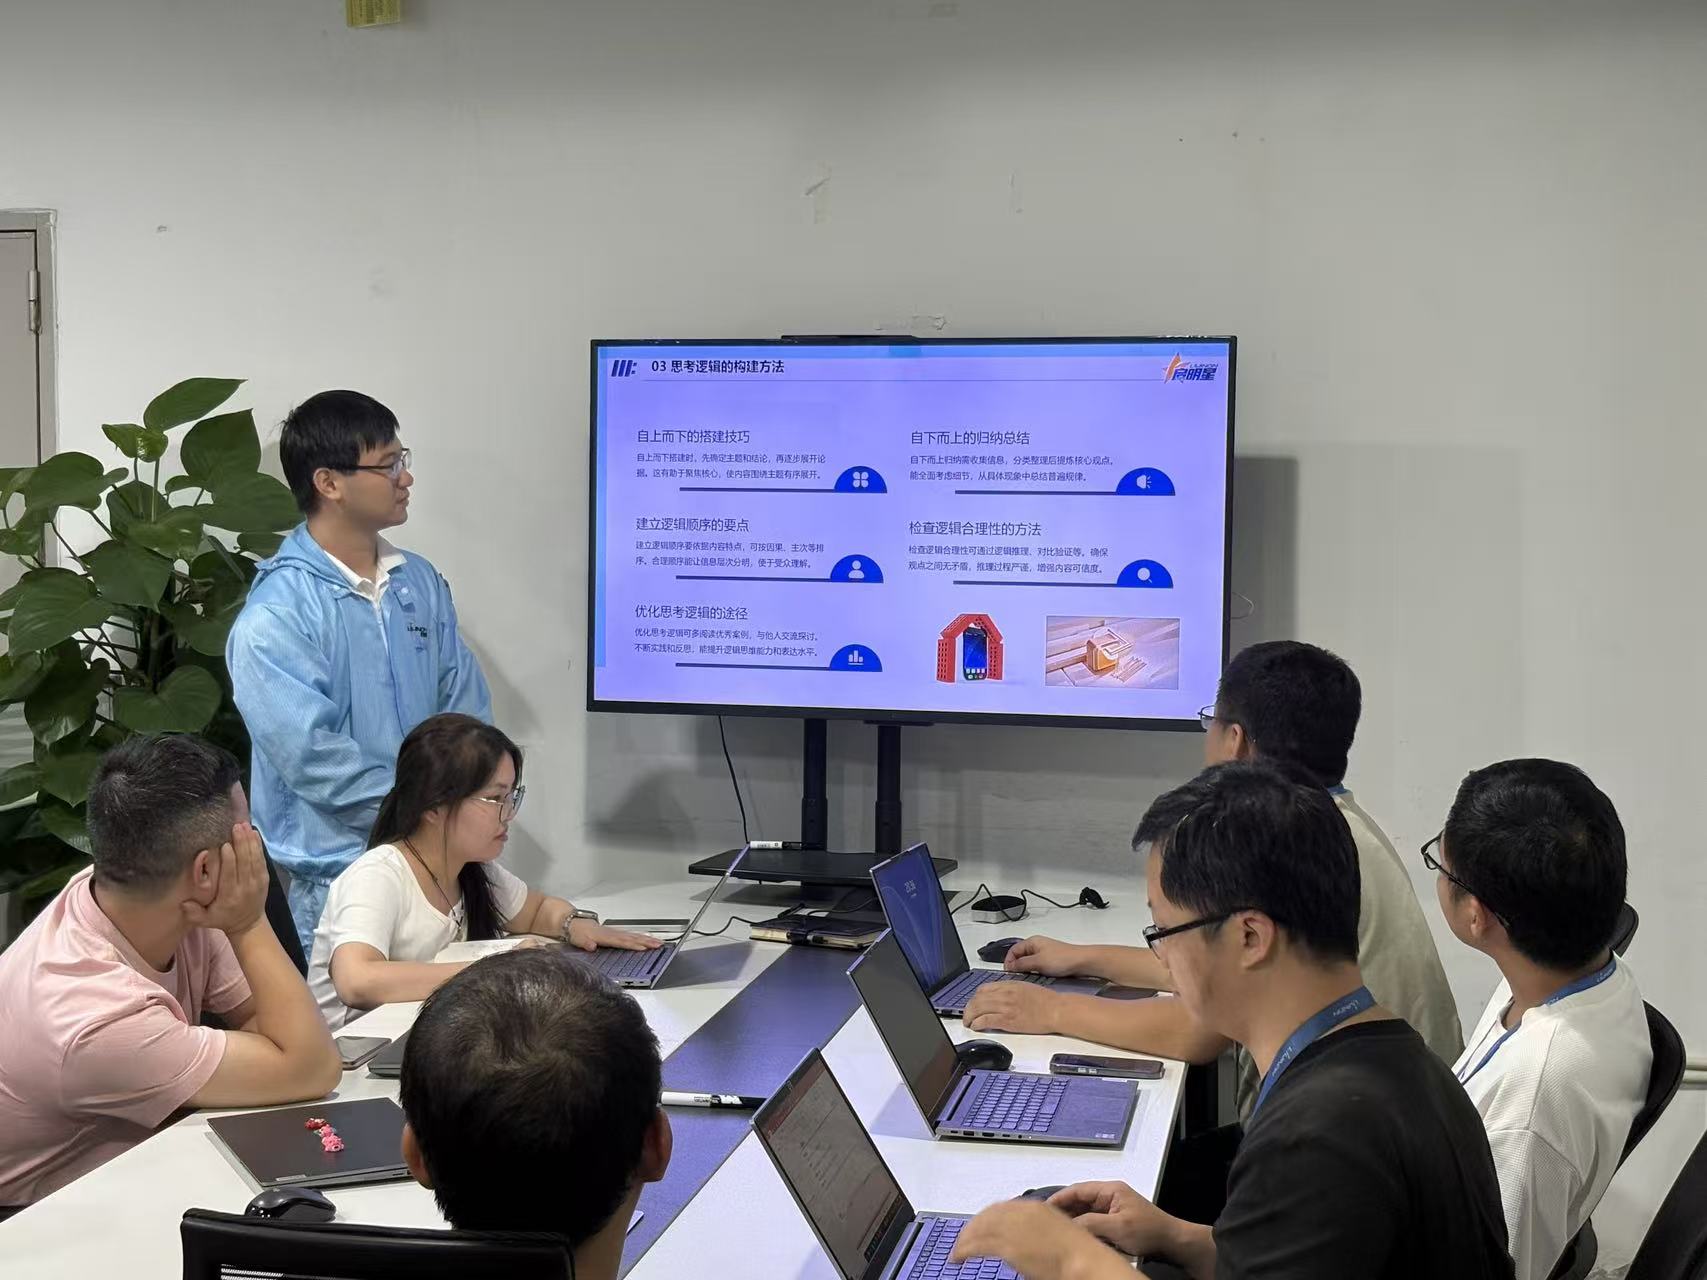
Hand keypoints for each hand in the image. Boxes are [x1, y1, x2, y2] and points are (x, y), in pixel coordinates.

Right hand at [181, 823, 268, 937]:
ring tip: (245, 825)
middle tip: (236, 826)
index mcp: (230, 896)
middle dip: (241, 843)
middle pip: (244, 862)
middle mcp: (245, 887)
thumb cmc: (223, 918)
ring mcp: (257, 882)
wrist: (249, 924)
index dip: (229, 859)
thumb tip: (183, 903)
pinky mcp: (264, 878)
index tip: (225, 844)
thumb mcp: (206, 920)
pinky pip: (262, 859)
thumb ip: (194, 913)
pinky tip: (254, 834)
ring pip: (254, 858)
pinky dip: (258, 846)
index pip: (230, 874)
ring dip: (250, 841)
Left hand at [565, 919, 664, 952]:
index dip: (633, 944)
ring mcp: (615, 932)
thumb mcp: (577, 938)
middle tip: (658, 945)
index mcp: (605, 936)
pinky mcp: (616, 933)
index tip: (643, 947)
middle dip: (646, 941)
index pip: (621, 941)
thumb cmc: (576, 931)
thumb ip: (585, 942)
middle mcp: (612, 933)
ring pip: (634, 936)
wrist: (573, 922)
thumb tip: (591, 946)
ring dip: (646, 939)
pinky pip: (631, 935)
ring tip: (658, 942)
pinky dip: (641, 937)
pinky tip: (646, 939)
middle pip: (632, 937)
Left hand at [948, 1200, 1109, 1279]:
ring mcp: (1014, 1229)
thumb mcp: (1056, 1231)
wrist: (1085, 1262)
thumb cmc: (1079, 1254)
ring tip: (958, 1252)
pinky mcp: (1009, 1247)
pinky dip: (965, 1250)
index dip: (985, 1218)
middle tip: (964, 1239)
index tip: (978, 1227)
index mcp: (1035, 1206)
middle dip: (973, 1227)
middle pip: (987, 1216)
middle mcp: (1021, 1213)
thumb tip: (1024, 1237)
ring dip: (965, 1240)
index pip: (1000, 1207)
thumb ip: (1037, 1229)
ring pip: (979, 1230)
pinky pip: (978, 1246)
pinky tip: (959, 1257)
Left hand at [964, 979, 1061, 1033]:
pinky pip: (986, 1020)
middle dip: (968, 1007)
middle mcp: (1004, 994)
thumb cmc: (1046, 1001)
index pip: (983, 988)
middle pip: (977, 999)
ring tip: (968, 1022)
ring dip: (969, 1016)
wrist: (1056, 1010)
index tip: (974, 1003)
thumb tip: (1000, 995)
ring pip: (978, 1009)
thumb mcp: (1025, 987)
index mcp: (1009, 985)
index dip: (975, 997)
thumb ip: (1011, 989)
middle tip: (967, 1015)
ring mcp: (1005, 1007)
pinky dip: (977, 1023)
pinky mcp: (1008, 1020)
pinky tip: (975, 1026)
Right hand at [1005, 935, 1086, 977]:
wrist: (1082, 962)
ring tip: (1026, 980)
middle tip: (1016, 978)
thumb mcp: (1038, 962)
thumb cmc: (1062, 959)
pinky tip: (1036, 979)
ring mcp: (1044, 953)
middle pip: (1020, 956)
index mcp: (1032, 941)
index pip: (1013, 950)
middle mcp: (1037, 946)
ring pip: (1028, 962)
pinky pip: (1037, 966)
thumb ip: (1022, 964)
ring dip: (1026, 970)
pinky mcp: (1051, 961)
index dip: (1008, 961)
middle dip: (1016, 966)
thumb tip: (1010, 966)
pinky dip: (1034, 972)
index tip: (1008, 973)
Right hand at [1049, 1181, 1177, 1258]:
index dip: (1059, 1198)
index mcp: (1110, 1190)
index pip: (1078, 1190)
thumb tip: (1068, 1225)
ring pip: (1086, 1212)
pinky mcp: (1116, 1222)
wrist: (1173, 1243)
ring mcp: (1113, 1209)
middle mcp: (1110, 1196)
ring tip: (1057, 1231)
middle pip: (1080, 1200)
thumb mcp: (1117, 1227)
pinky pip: (1094, 1223)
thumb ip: (1091, 1223)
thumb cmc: (1148, 1231)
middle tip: (1048, 1222)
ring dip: (1074, 1220)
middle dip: (1064, 1210)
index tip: (1044, 1209)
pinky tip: (1076, 1237)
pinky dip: (1084, 1228)